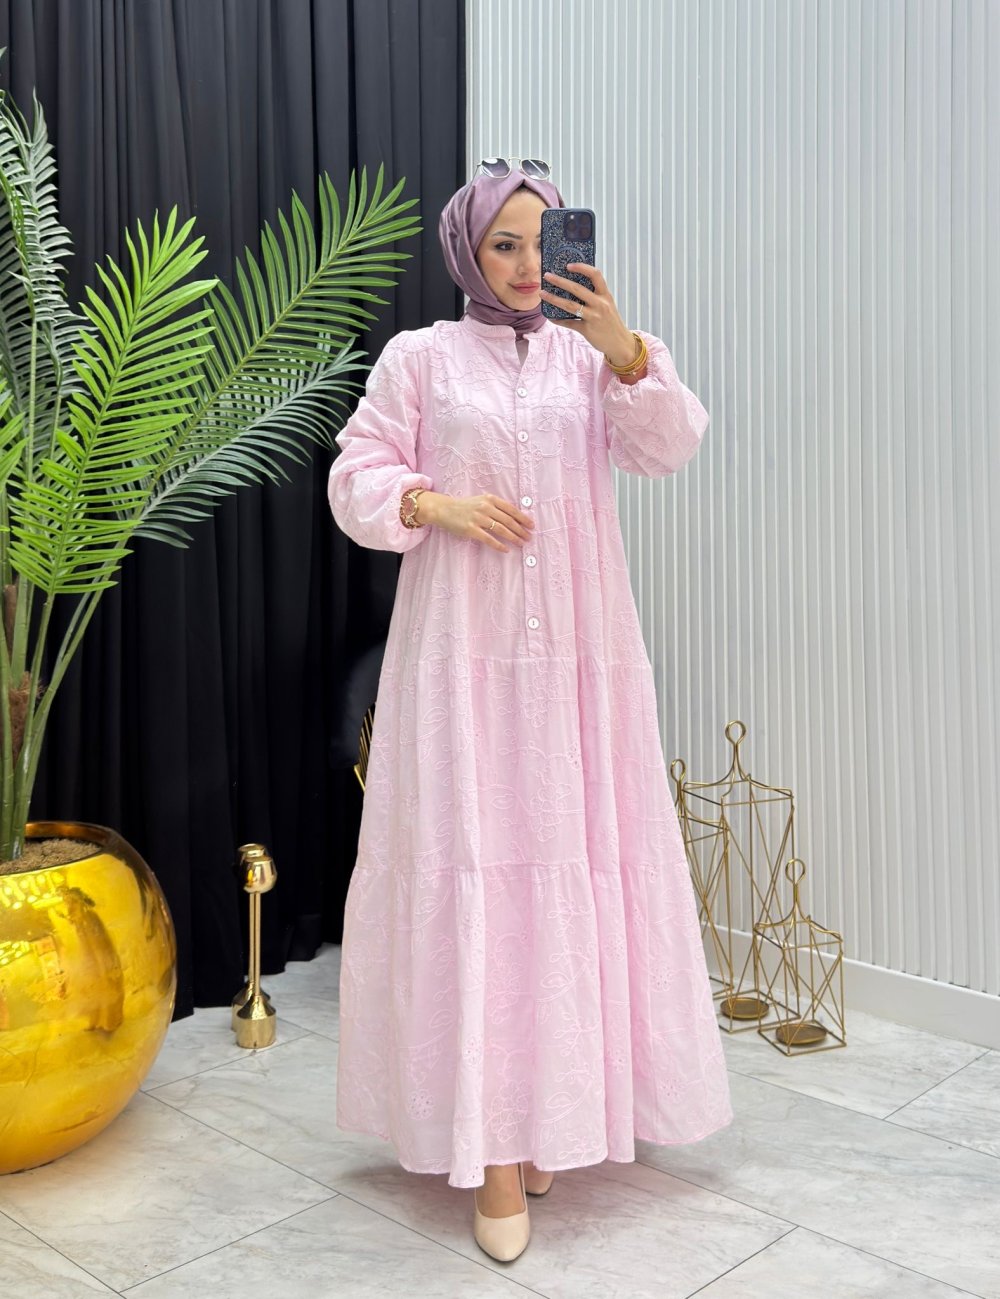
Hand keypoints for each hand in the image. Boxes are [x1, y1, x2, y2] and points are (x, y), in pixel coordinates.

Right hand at [419, 491, 533, 552]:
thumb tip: (513, 518)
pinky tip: (506, 549)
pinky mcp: (471, 530)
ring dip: (513, 537)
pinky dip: (499, 545)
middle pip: (508, 520)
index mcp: (490, 499)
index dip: (523, 518)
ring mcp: (478, 519)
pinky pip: (489, 539)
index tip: (531, 525)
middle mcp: (485, 507)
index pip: (511, 509)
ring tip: (521, 543)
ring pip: (501, 529)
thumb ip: (495, 506)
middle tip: (529, 537)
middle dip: (521, 530)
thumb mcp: (481, 500)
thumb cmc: (464, 506)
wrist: (444, 509)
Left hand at [540, 264, 637, 366]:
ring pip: (570, 305)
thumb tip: (574, 287)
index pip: (595, 275)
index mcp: (605, 295)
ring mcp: (593, 317)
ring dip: (554, 299)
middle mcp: (600, 304)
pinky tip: (550, 317)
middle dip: (559, 281)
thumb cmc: (611, 322)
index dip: (581, 267)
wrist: (620, 343)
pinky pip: (569, 323)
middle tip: (547, 276)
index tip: (568, 265)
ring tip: (542, 294)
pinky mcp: (587, 329)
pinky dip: (558, 320)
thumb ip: (595, 296)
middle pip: (577, 288)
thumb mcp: (607, 305)